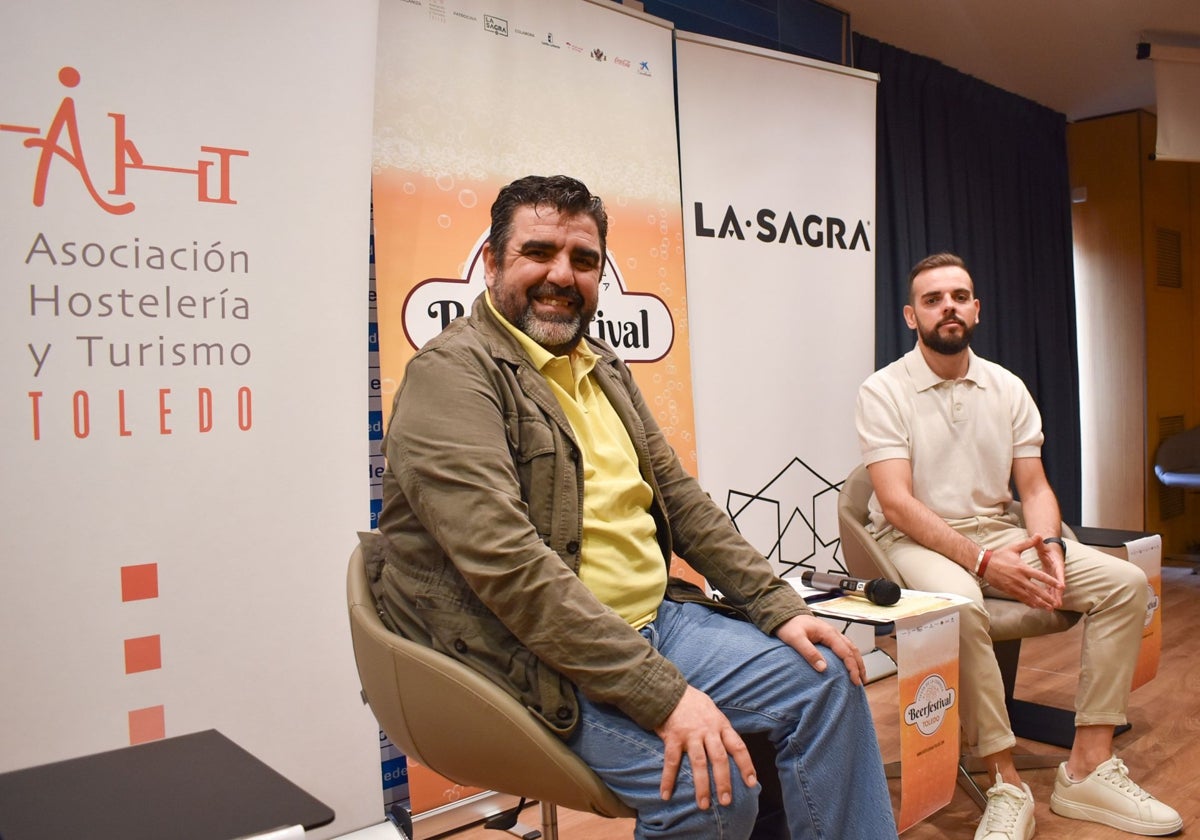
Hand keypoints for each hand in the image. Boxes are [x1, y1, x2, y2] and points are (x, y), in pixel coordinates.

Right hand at [655, 686, 755, 809]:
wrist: (670, 689)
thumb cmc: (694, 703)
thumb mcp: (714, 712)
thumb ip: (721, 730)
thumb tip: (732, 750)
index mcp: (721, 725)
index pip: (738, 747)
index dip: (746, 765)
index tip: (751, 783)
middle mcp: (708, 731)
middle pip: (720, 759)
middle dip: (724, 782)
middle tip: (726, 801)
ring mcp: (691, 734)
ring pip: (699, 763)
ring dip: (702, 786)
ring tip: (703, 805)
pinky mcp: (673, 736)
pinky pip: (672, 761)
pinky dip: (668, 779)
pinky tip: (666, 794)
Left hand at [774, 614, 866, 684]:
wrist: (784, 614)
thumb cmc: (789, 626)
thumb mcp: (795, 639)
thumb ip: (809, 652)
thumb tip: (823, 668)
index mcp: (828, 633)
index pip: (846, 652)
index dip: (852, 668)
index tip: (855, 681)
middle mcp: (833, 632)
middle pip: (853, 650)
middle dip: (859, 666)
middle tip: (862, 682)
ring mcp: (832, 634)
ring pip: (851, 648)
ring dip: (857, 661)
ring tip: (861, 675)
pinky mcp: (828, 636)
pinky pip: (844, 646)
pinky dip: (850, 656)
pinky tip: (849, 664)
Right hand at [980, 535, 1064, 609]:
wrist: (983, 564)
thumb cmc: (999, 556)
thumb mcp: (1014, 548)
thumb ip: (1028, 543)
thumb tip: (1039, 535)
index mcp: (1022, 568)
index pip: (1039, 576)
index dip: (1050, 581)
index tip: (1060, 586)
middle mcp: (1019, 579)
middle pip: (1036, 590)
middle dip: (1047, 598)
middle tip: (1056, 603)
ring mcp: (1013, 586)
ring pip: (1029, 597)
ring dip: (1040, 603)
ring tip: (1049, 608)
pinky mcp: (1008, 590)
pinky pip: (1021, 598)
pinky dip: (1029, 603)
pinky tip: (1036, 606)